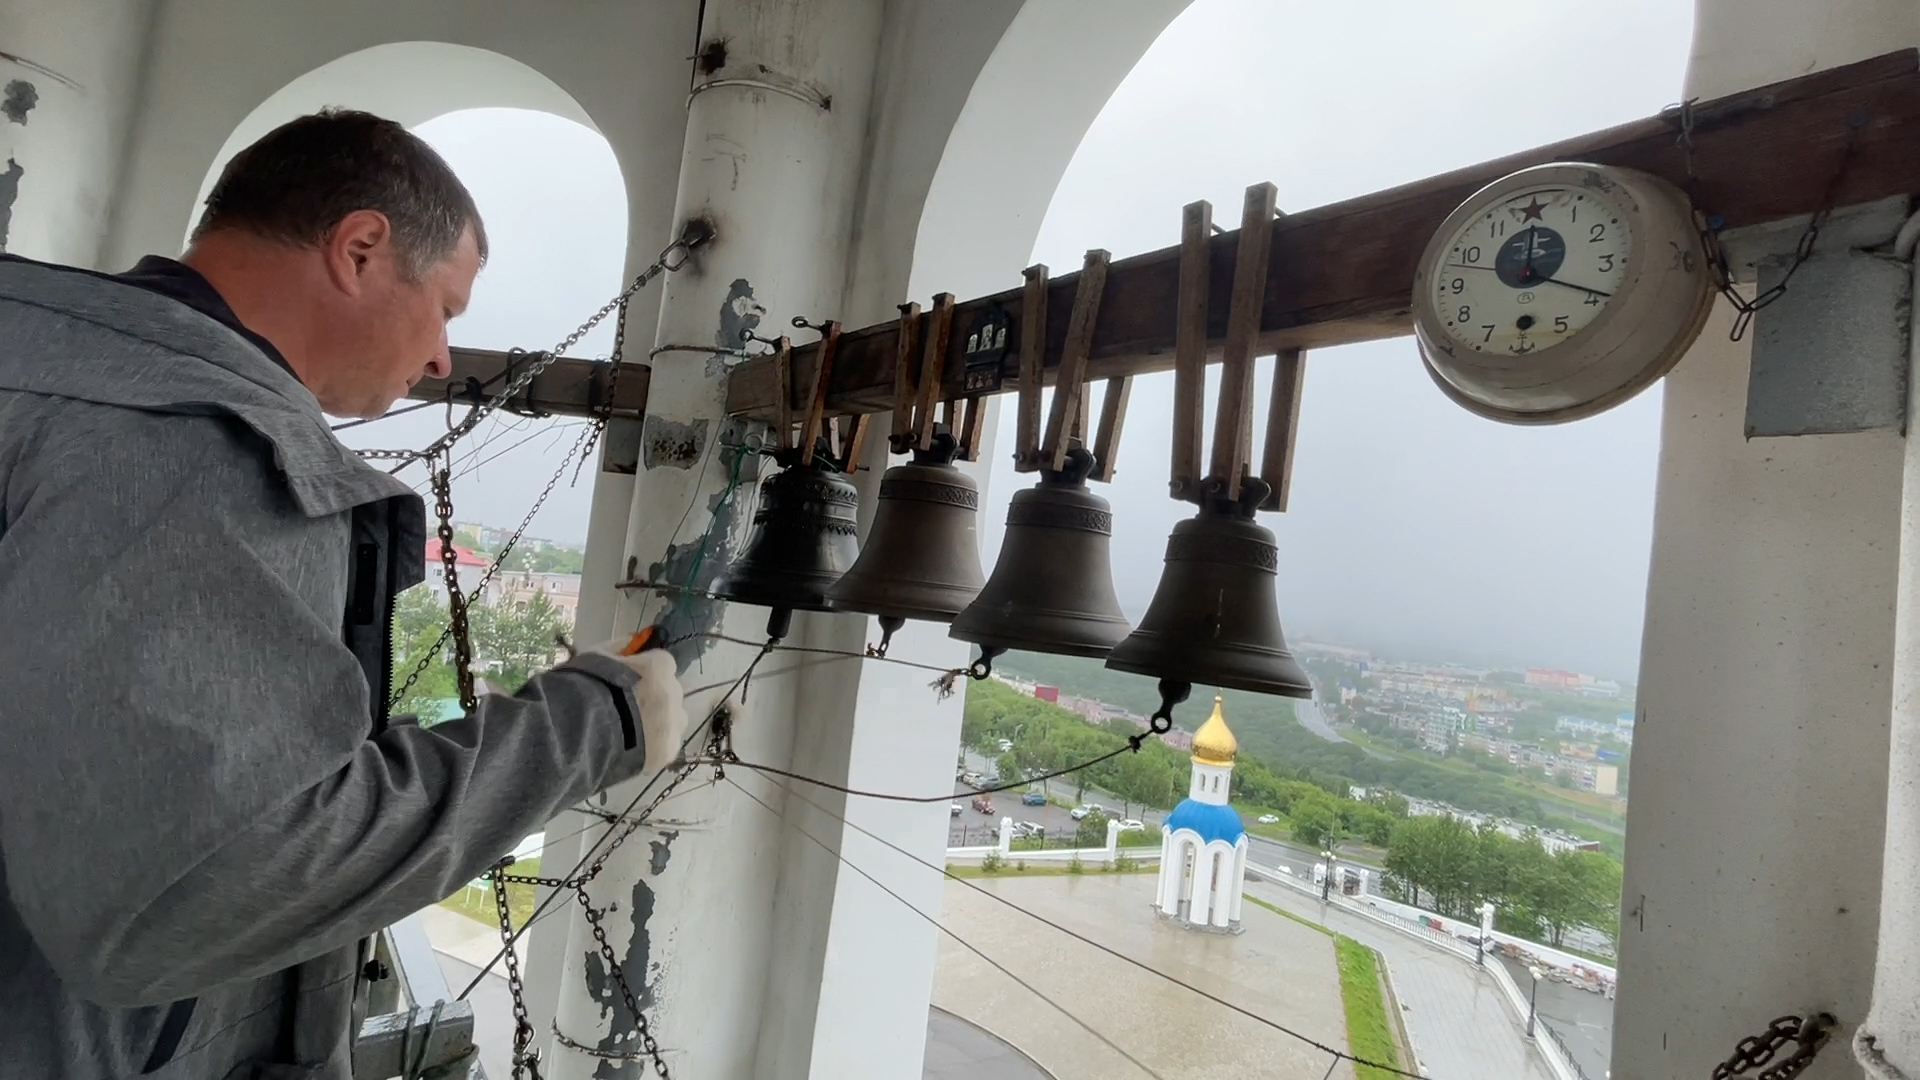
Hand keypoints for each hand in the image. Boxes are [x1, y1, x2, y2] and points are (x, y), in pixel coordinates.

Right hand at [589, 637, 688, 774]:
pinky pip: (665, 745)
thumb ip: (618, 647)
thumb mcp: (597, 656)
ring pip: (671, 720)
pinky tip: (631, 749)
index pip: (662, 664)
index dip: (646, 673)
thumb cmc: (588, 687)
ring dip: (657, 723)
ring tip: (628, 734)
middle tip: (625, 710)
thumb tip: (631, 640)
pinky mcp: (669, 750)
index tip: (629, 681)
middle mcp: (674, 692)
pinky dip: (652, 746)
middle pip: (668, 693)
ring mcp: (674, 723)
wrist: (581, 732)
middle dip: (652, 698)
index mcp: (660, 667)